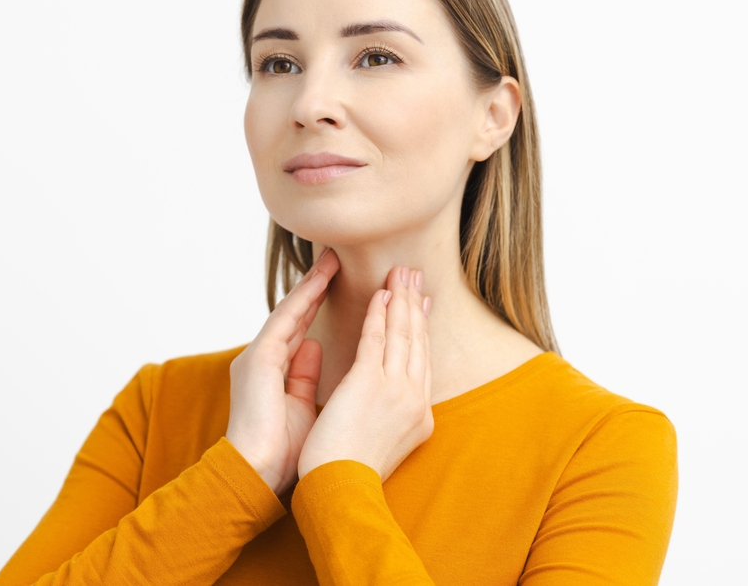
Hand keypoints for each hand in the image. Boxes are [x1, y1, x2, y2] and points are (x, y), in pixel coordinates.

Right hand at [225, 248, 339, 494]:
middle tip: (339, 258)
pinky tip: (320, 280)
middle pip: (297, 314)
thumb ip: (305, 375)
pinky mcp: (258, 359)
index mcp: (274, 370)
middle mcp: (264, 357)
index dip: (322, 306)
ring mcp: (258, 356)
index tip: (341, 286)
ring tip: (332, 259)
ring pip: (291, 311)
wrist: (257, 474)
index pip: (303, 329)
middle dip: (319, 286)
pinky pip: (285, 321)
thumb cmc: (283, 452)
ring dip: (312, 284)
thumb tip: (316, 346)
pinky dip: (304, 299)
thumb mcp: (302, 406)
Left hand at [297, 266, 432, 481]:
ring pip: (401, 334)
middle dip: (416, 305)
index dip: (421, 330)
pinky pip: (377, 338)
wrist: (341, 491)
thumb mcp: (381, 440)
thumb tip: (376, 397)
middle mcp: (414, 399)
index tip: (422, 306)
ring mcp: (396, 389)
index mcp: (417, 415)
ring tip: (401, 273)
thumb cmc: (350, 474)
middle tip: (416, 275)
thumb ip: (383, 413)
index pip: (422, 362)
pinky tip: (381, 293)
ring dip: (401, 299)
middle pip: (417, 342)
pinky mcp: (371, 383)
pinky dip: (380, 313)